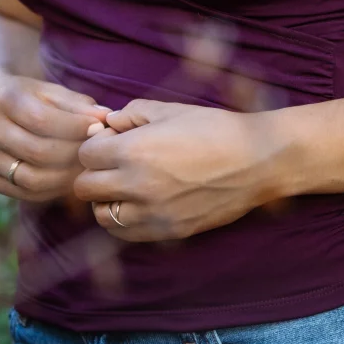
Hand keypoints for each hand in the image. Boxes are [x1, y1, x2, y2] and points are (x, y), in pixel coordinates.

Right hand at [0, 73, 109, 203]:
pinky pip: (28, 193)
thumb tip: (105, 118)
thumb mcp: (51, 91)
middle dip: (74, 154)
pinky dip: (54, 190)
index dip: (74, 127)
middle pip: (38, 152)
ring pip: (33, 178)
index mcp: (4, 100)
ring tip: (87, 167)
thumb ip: (78, 104)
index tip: (98, 127)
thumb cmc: (31, 98)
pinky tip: (71, 177)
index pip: (42, 120)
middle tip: (97, 152)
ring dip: (67, 176)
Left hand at [73, 99, 288, 239]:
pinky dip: (124, 220)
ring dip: (106, 200)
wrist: (258, 160)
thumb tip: (107, 123)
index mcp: (135, 150)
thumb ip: (131, 114)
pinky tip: (139, 204)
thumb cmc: (216, 128)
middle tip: (114, 164)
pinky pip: (125, 234)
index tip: (113, 141)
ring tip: (125, 187)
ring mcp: (152, 213)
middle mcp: (137, 185)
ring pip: (101, 215)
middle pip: (85, 188)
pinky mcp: (168, 231)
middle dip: (94, 172)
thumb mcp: (171, 109)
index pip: (86, 154)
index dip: (96, 145)